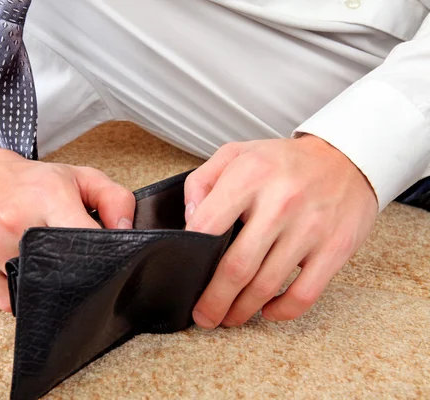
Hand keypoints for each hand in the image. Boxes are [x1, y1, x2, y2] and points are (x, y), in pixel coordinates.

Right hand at [0, 145, 134, 310]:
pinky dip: (24, 290)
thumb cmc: (33, 183)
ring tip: (44, 256)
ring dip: (48, 281)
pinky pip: (13, 299)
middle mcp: (16, 221)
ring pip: (37, 288)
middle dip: (76, 272)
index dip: (103, 253)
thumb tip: (126, 232)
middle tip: (75, 260)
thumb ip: (115, 200)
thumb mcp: (81, 178)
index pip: (84, 237)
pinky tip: (23, 266)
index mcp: (46, 196)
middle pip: (62, 271)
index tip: (107, 258)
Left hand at [184, 135, 377, 327]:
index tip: (185, 273)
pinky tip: (267, 310)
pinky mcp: (335, 248)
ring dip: (242, 311)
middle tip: (204, 316)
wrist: (347, 158)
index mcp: (250, 176)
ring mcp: (310, 228)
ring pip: (266, 286)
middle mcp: (280, 202)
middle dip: (213, 301)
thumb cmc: (284, 162)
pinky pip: (304, 294)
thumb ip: (202, 182)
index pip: (207, 225)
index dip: (190, 255)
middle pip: (236, 267)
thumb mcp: (236, 154)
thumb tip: (189, 221)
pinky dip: (281, 311)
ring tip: (230, 317)